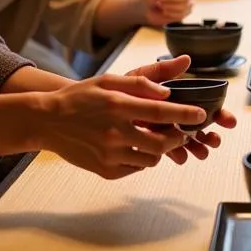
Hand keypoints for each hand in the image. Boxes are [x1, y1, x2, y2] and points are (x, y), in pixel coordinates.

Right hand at [38, 72, 205, 179]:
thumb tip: (167, 93)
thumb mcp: (109, 80)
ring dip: (162, 150)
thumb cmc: (81, 96)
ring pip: (151, 159)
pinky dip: (143, 159)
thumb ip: (141, 84)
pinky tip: (138, 148)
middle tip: (183, 132)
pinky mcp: (105, 170)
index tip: (201, 115)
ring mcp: (109, 154)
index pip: (162, 113)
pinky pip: (135, 168)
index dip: (186, 115)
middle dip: (179, 138)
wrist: (48, 120)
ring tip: (159, 139)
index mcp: (119, 106)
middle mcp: (115, 132)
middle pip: (162, 143)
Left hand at [129, 55, 237, 164]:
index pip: (203, 105)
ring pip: (187, 140)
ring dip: (197, 146)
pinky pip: (169, 151)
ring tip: (202, 153)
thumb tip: (186, 59)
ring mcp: (164, 129)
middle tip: (216, 141)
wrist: (96, 109)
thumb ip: (162, 70)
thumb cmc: (119, 90)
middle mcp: (172, 113)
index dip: (218, 113)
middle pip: (199, 125)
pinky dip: (177, 154)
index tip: (228, 121)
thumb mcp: (140, 77)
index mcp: (175, 97)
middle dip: (210, 134)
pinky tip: (181, 157)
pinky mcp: (153, 143)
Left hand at [142, 0, 193, 25]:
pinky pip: (181, 16)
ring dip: (168, 8)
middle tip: (159, 2)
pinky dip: (170, 14)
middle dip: (171, 2)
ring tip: (160, 5)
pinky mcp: (186, 12)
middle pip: (186, 0)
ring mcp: (189, 3)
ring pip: (183, 9)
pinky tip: (164, 11)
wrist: (150, 7)